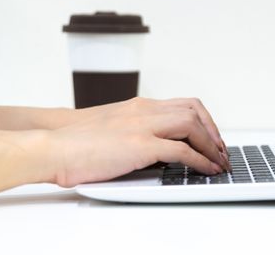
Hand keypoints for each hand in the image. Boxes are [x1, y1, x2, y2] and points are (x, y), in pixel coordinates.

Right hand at [45, 97, 230, 187]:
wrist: (53, 144)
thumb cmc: (76, 140)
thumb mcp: (113, 127)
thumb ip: (136, 131)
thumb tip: (156, 148)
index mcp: (139, 105)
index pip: (183, 104)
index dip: (203, 120)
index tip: (210, 136)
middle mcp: (144, 110)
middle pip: (194, 110)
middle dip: (213, 131)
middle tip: (220, 149)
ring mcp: (142, 125)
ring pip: (192, 125)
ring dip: (211, 144)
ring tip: (218, 161)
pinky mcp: (139, 145)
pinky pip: (181, 149)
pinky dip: (200, 160)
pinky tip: (205, 169)